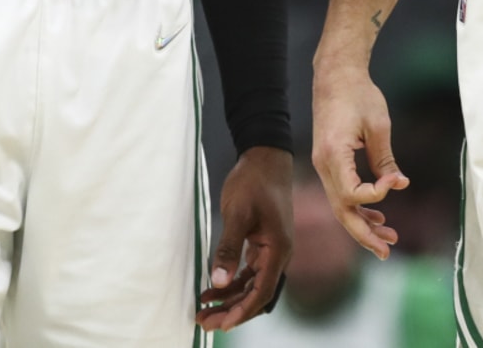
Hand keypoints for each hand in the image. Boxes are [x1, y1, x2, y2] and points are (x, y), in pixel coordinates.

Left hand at [197, 146, 293, 330]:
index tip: (221, 324)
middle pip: (256, 294)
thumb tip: (218, 281)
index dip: (242, 311)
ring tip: (203, 310)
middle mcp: (278, 254)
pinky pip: (248, 272)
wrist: (265, 157)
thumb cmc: (253, 182)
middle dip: (231, 310)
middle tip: (204, 322)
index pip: (262, 292)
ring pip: (251, 285)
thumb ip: (228, 247)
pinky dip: (231, 282)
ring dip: (229, 299)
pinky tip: (212, 289)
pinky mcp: (262, 244)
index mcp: (278, 249)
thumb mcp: (237, 213)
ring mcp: (271, 250)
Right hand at [310, 61, 407, 257]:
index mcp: (333, 155)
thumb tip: (399, 184)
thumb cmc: (358, 95)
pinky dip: (358, 206)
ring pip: (341, 205)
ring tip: (388, 238)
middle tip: (387, 250)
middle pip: (342, 210)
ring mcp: (323, 164)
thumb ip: (385, 159)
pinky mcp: (329, 162)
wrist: (335, 75)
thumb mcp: (378, 125)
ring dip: (363, 224)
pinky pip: (341, 192)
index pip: (352, 193)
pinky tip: (377, 216)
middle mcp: (324, 164)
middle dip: (364, 233)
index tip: (396, 181)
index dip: (376, 195)